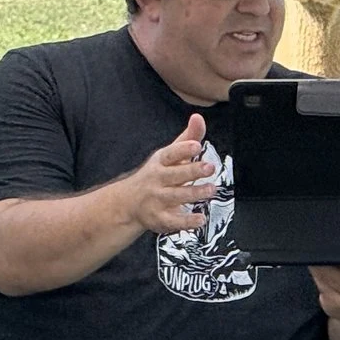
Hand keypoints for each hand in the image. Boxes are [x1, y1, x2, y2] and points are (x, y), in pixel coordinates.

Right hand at [120, 113, 217, 235]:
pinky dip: (188, 221)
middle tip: (210, 167)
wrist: (128, 204)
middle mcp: (157, 180)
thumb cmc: (156, 175)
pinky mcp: (160, 219)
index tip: (196, 145)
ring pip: (177, 196)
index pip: (170, 154)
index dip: (183, 149)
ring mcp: (157, 200)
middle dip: (193, 171)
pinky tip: (201, 219)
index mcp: (160, 163)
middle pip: (175, 175)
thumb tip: (198, 117)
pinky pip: (174, 221)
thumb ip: (187, 138)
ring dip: (195, 193)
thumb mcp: (169, 156)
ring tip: (211, 189)